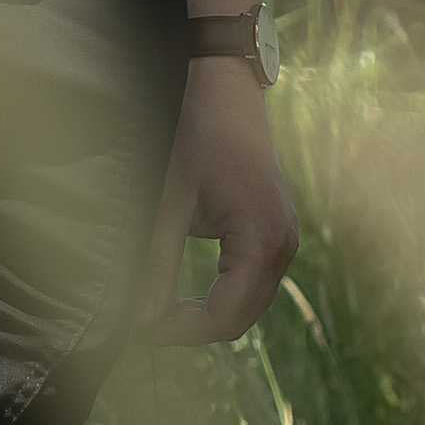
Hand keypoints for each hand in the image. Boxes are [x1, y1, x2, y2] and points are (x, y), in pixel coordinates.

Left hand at [149, 52, 295, 343]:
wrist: (226, 93)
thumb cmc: (195, 139)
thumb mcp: (168, 203)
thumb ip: (155, 263)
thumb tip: (142, 318)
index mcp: (260, 241)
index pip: (224, 316)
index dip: (181, 330)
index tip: (140, 326)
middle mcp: (282, 246)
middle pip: (240, 318)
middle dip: (193, 327)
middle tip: (144, 322)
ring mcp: (285, 239)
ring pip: (249, 304)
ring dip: (208, 313)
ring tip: (160, 308)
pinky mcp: (278, 232)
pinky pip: (254, 283)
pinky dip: (223, 295)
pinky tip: (188, 290)